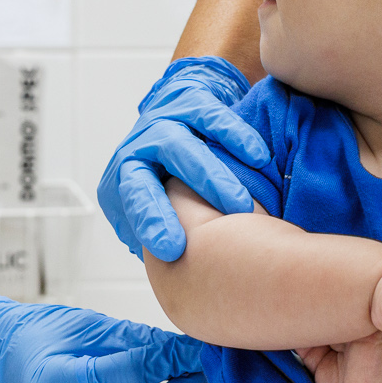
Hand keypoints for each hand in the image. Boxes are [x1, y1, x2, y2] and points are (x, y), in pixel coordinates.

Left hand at [97, 56, 268, 261]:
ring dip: (209, 178)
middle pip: (142, 180)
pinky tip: (258, 157)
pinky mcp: (192, 101)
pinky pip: (212, 118)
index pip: (129, 207)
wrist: (180, 106)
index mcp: (123, 181)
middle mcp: (137, 151)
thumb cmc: (171, 169)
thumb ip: (159, 234)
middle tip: (186, 241)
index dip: (149, 225)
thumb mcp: (156, 202)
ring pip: (180, 149)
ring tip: (239, 206)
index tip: (169, 251)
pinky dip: (234, 136)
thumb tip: (179, 281)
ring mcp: (162, 124)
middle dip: (164, 209)